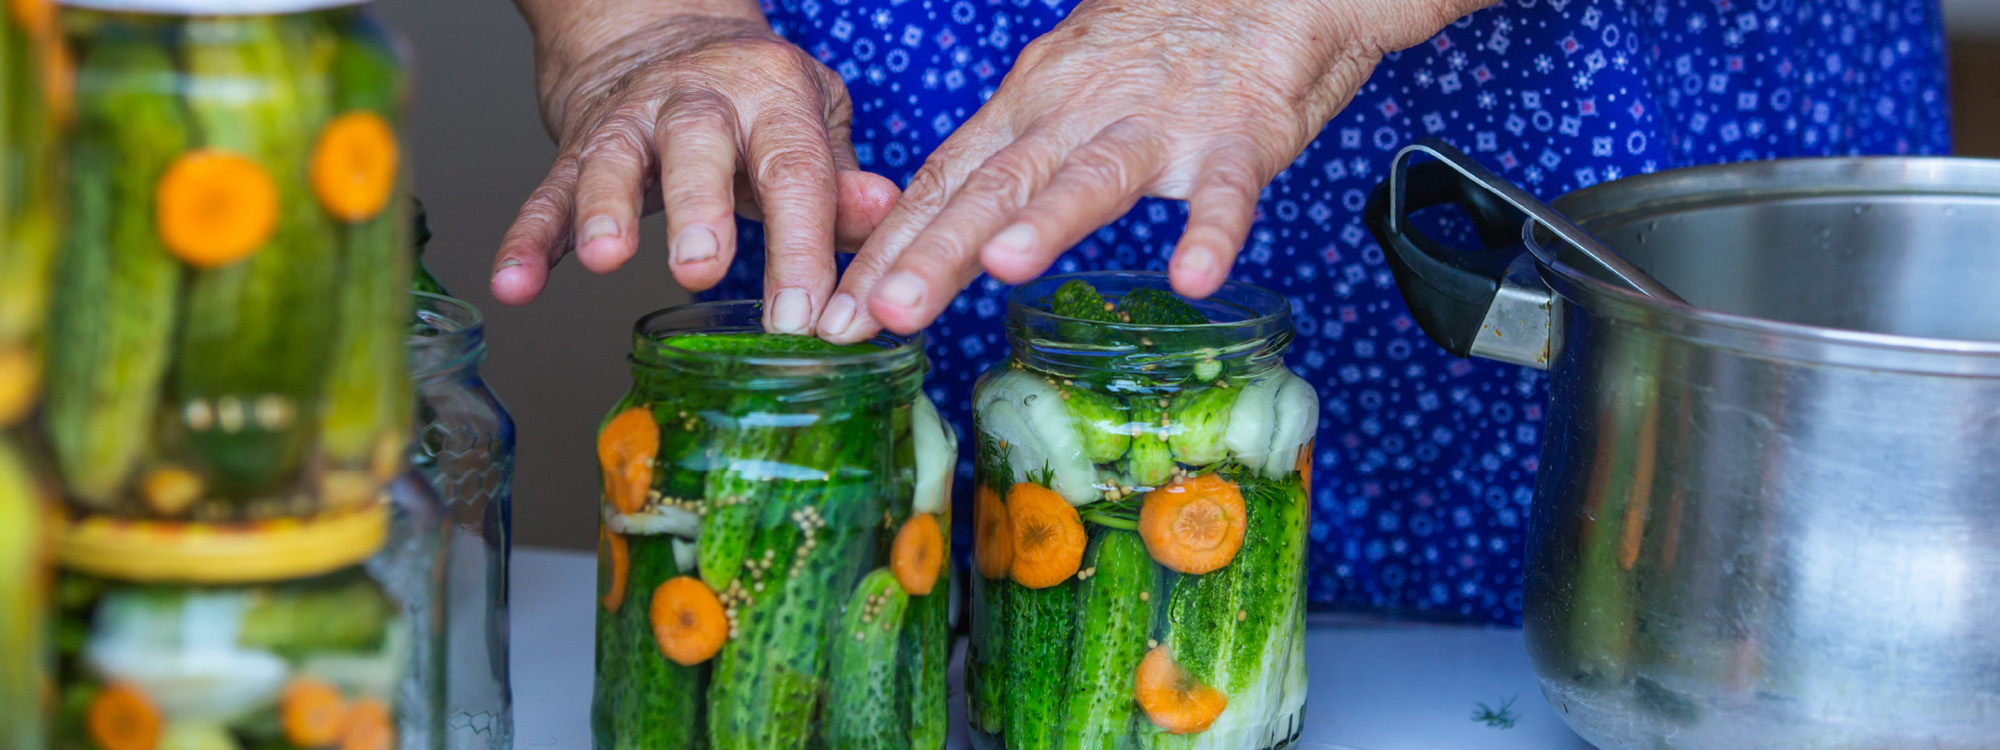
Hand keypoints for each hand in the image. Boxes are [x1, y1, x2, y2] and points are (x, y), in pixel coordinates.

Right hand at [491, 10, 899, 334]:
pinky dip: (528, 240)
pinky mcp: (577, 148)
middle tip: (702, 266)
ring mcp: (632, 121)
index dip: (800, 243)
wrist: (663, 36)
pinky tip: (515, 284)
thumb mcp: (814, 124)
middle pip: (698, 147)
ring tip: (607, 258)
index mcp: (772, 95)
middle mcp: (699, 100)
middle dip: (699, 207)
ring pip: (614, 160)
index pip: (793, 169)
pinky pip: (547, 193)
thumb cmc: (755, 103)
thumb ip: (843, 180)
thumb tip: (884, 218)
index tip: (804, 313)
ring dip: (606, 210)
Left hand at [815, 0, 1489, 339]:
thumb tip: (945, 238)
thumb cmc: (1156, 50)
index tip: (838, 312)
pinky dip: (1210, 230)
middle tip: (881, 314)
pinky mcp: (1238, 135)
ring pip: (1091, 177)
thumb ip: (1012, 160)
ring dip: (1047, 220)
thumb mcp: (1061, 94)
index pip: (943, 184)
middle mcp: (1077, 112)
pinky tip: (1192, 276)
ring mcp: (1158, 123)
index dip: (888, 248)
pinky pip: (1225, 190)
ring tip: (1003, 267)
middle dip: (932, 253)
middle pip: (993, 187)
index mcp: (1028, 107)